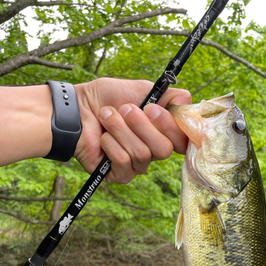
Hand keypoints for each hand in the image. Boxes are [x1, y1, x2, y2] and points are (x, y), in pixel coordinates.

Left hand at [75, 78, 190, 182]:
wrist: (77, 109)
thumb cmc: (107, 99)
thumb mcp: (141, 89)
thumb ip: (169, 95)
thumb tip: (189, 101)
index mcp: (162, 133)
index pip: (182, 141)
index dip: (172, 127)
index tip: (154, 110)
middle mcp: (153, 152)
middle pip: (164, 149)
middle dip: (142, 125)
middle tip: (125, 109)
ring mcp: (137, 165)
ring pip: (142, 153)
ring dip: (120, 129)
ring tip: (106, 117)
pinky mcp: (119, 175)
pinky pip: (124, 161)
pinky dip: (110, 143)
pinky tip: (101, 137)